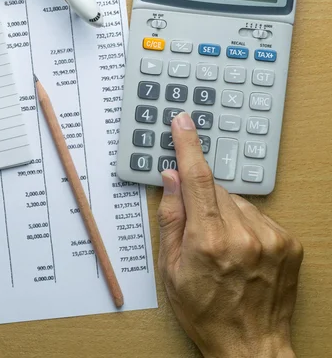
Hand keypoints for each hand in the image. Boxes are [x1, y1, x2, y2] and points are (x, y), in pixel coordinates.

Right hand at [157, 112, 302, 357]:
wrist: (250, 345)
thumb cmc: (205, 313)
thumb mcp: (171, 270)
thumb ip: (171, 219)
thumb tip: (170, 181)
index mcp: (208, 242)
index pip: (196, 180)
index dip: (188, 147)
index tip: (183, 123)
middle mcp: (243, 235)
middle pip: (216, 190)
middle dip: (201, 200)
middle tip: (197, 229)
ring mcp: (271, 238)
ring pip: (238, 203)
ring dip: (224, 214)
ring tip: (221, 248)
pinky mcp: (288, 243)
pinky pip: (259, 216)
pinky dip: (245, 225)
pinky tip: (241, 250)